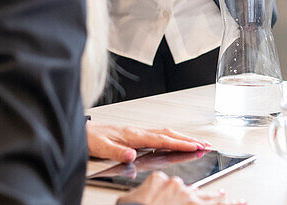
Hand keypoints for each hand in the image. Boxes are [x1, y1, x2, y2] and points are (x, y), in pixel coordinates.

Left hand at [86, 122, 211, 161]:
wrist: (81, 132)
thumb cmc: (90, 138)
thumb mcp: (100, 147)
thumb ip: (117, 151)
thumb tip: (132, 155)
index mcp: (132, 134)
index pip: (162, 139)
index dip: (180, 143)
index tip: (196, 146)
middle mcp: (137, 131)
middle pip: (168, 133)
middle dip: (188, 139)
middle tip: (205, 144)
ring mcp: (136, 131)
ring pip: (165, 132)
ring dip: (181, 137)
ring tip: (196, 143)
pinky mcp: (134, 134)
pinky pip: (158, 134)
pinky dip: (171, 137)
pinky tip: (174, 142)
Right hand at [117, 171, 244, 204]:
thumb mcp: (131, 199)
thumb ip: (143, 193)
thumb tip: (142, 198)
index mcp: (160, 180)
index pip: (176, 184)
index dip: (186, 192)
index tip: (191, 193)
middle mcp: (177, 185)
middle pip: (196, 190)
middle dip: (208, 197)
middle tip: (223, 196)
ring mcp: (189, 196)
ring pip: (211, 198)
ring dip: (224, 201)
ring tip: (239, 201)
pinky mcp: (195, 204)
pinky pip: (218, 204)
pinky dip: (232, 204)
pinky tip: (242, 203)